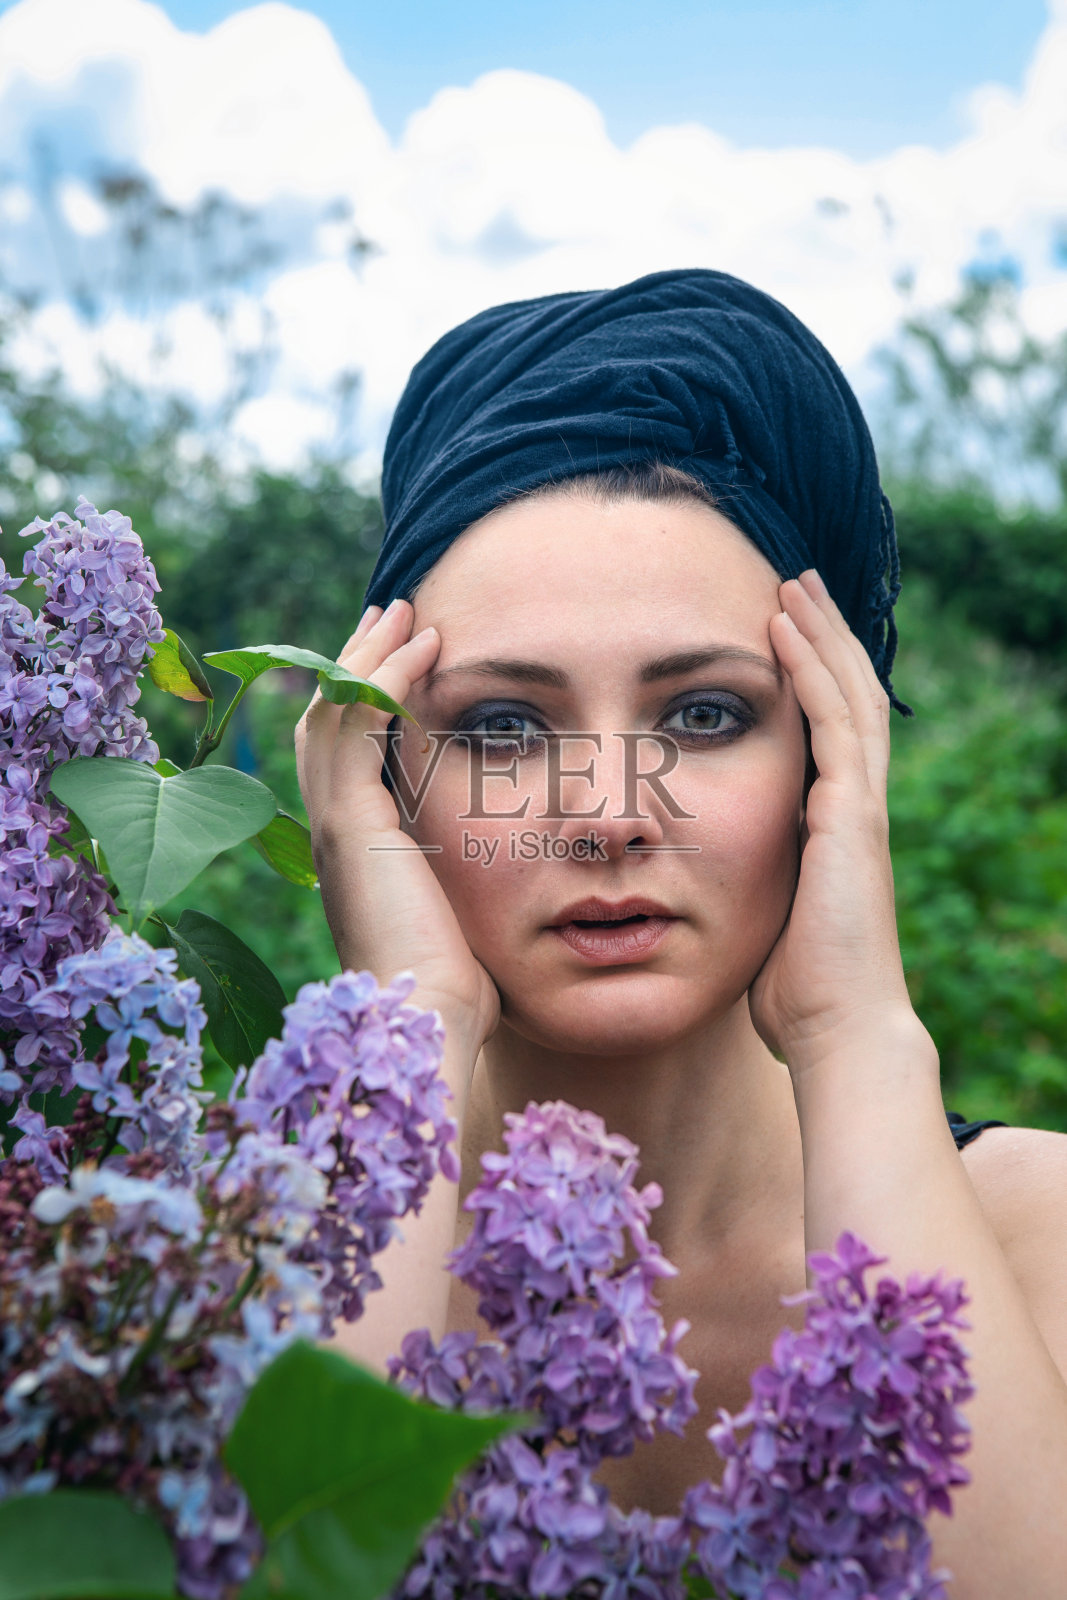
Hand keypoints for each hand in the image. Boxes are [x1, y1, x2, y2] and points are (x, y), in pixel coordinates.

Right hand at [296, 600, 500, 1059]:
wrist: (428, 1025)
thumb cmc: (457, 989)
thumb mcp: (464, 914)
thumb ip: (469, 876)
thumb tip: (515, 863)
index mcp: (356, 850)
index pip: (346, 751)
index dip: (369, 697)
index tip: (409, 656)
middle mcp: (332, 830)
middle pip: (328, 718)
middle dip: (360, 661)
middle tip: (398, 615)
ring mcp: (334, 824)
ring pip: (334, 710)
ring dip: (371, 655)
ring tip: (408, 614)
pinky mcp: (350, 823)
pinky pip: (356, 725)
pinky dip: (386, 679)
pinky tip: (426, 650)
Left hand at [747, 570, 917, 1074]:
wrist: (836, 1030)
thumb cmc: (792, 991)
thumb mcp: (756, 915)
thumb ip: (742, 878)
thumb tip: (693, 872)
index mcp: (833, 823)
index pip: (828, 728)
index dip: (808, 675)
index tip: (777, 630)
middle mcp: (854, 805)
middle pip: (845, 696)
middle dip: (819, 637)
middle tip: (791, 583)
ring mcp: (859, 806)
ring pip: (846, 694)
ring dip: (817, 634)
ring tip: (790, 583)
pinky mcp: (852, 815)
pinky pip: (834, 722)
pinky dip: (809, 669)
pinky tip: (783, 629)